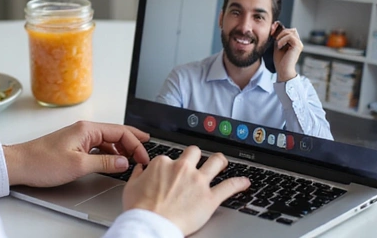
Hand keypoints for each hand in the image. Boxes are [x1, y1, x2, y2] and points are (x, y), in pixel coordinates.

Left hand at [3, 120, 149, 186]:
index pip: (120, 132)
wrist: (20, 164)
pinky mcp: (74, 146)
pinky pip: (99, 147)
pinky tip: (114, 162)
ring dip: (122, 149)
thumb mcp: (78, 165)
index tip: (144, 157)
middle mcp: (84, 129)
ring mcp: (79, 137)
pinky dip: (110, 153)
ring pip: (108, 141)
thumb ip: (104, 164)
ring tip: (133, 158)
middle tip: (146, 153)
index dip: (136, 144)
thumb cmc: (43, 162)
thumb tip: (124, 162)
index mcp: (87, 129)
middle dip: (133, 142)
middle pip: (116, 133)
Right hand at [122, 146, 249, 235]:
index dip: (170, 165)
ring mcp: (198, 182)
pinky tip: (245, 182)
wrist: (150, 224)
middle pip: (194, 152)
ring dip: (221, 161)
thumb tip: (140, 168)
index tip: (171, 172)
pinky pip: (229, 187)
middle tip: (198, 161)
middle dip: (196, 155)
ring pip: (215, 162)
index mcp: (163, 163)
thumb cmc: (139, 209)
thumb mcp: (131, 186)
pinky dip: (239, 183)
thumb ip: (137, 174)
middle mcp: (183, 168)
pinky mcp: (209, 198)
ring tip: (223, 162)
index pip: (170, 157)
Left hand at [271, 21, 301, 81]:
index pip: (289, 30)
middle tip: (273, 36)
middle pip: (291, 30)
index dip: (281, 30)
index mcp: (294, 42)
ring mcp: (299, 44)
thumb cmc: (280, 60)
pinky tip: (279, 46)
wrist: (282, 70)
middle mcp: (298, 43)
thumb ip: (279, 38)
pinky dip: (283, 40)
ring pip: (291, 32)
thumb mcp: (278, 45)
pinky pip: (290, 37)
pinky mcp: (298, 46)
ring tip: (277, 44)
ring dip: (281, 36)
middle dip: (281, 31)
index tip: (272, 32)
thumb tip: (276, 27)